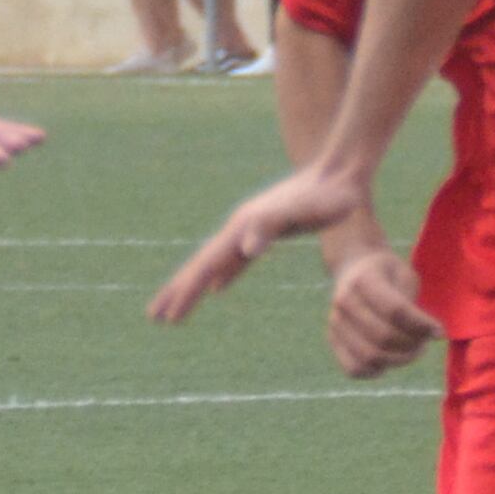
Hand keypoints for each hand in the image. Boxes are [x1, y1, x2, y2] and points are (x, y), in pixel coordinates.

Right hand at [149, 161, 374, 321]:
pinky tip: (218, 288)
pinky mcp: (264, 233)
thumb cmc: (326, 198)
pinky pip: (234, 260)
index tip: (168, 317)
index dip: (187, 291)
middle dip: (178, 291)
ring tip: (177, 305)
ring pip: (215, 262)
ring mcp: (250, 230)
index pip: (206, 265)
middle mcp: (240, 227)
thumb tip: (245, 250)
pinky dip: (223, 275)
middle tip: (155, 317)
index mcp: (244, 227)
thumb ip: (270, 227)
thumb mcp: (303, 212)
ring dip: (194, 284)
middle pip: (201, 264)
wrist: (340, 176)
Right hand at [323, 243, 440, 378]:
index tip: (439, 332)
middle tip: (424, 342)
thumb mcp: (405, 274)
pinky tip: (390, 359)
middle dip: (412, 345)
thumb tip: (427, 333)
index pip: (395, 310)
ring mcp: (335, 323)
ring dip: (399, 360)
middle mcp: (344, 301)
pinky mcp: (333, 340)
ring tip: (412, 351)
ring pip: (370, 356)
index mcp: (364, 280)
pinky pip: (355, 368)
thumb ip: (411, 303)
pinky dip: (377, 371)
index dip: (421, 325)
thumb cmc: (387, 273)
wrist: (354, 267)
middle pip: (384, 336)